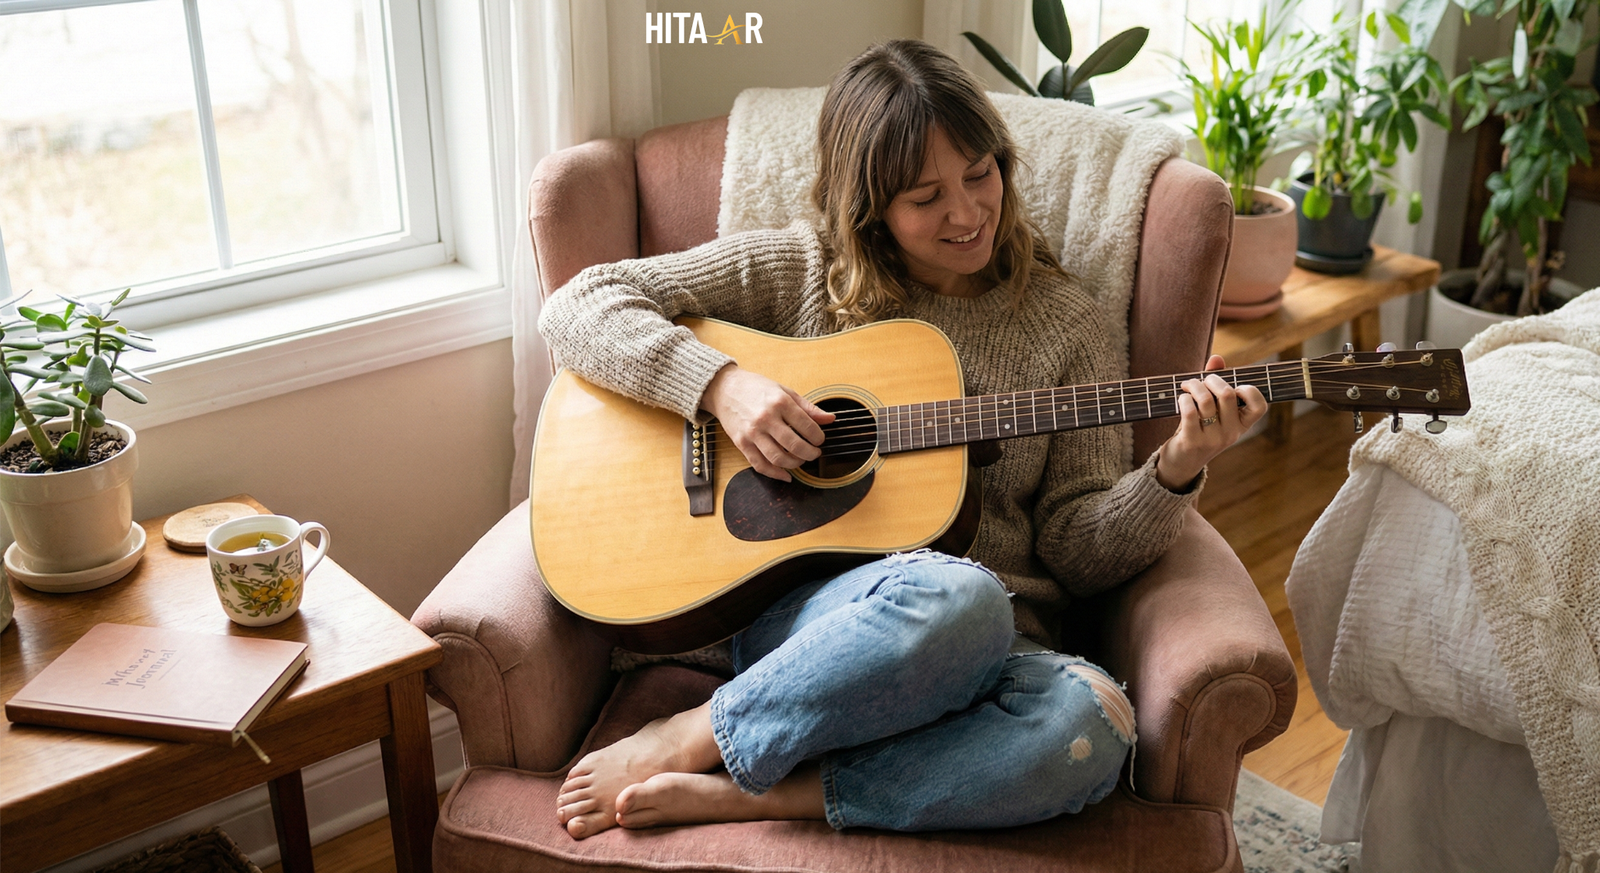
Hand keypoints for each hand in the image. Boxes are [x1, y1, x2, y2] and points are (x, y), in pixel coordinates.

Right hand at [701, 365, 834, 481]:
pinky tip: (786, 475)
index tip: (820, 439)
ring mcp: (752, 432)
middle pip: (795, 445)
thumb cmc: (755, 388)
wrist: (724, 389)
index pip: (807, 426)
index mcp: (780, 402)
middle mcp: (766, 418)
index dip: (818, 437)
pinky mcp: (742, 443)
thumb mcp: (784, 391)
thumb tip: (830, 419)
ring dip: (795, 464)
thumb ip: (808, 407)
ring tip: (801, 460)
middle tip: (814, 453)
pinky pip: (760, 465)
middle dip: (810, 453)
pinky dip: (775, 474)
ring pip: (778, 458)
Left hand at [1155, 355, 1266, 489]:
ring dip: (1193, 386)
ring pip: (1206, 400)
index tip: (1233, 386)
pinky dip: (1183, 399)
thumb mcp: (1212, 410)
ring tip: (1186, 386)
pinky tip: (1181, 398)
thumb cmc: (1199, 429)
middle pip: (1227, 394)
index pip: (1260, 405)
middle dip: (1211, 379)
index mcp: (1242, 425)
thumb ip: (1216, 384)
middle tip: (1200, 380)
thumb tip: (1217, 358)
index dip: (1249, 390)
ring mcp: (1213, 439)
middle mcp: (1231, 433)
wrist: (1181, 463)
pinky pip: (1190, 411)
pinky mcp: (1193, 441)